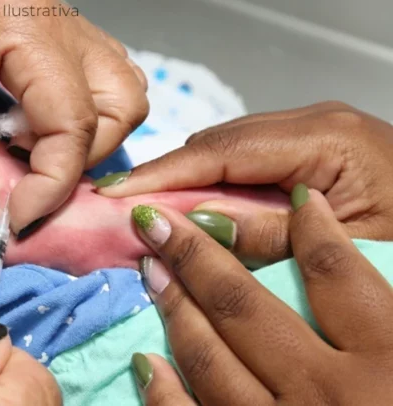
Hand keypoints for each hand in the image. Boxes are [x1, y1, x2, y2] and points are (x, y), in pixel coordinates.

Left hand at [0, 0, 147, 233]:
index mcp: (33, 33)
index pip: (73, 126)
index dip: (50, 186)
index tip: (16, 220)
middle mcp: (64, 25)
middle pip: (120, 107)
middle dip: (79, 157)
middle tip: (24, 173)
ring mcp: (65, 25)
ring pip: (118, 90)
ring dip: (86, 135)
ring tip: (27, 146)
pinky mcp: (53, 31)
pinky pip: (95, 78)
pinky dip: (76, 113)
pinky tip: (30, 123)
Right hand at [98, 102, 392, 266]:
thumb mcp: (351, 246)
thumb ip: (270, 234)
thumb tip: (190, 226)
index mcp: (325, 138)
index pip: (218, 152)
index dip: (160, 176)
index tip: (114, 197)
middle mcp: (312, 123)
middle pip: (214, 146)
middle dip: (164, 180)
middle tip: (121, 216)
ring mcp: (311, 133)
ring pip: (225, 153)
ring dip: (185, 185)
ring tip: (148, 218)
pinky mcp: (310, 149)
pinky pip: (245, 163)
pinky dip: (212, 188)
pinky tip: (192, 213)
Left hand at [128, 187, 392, 404]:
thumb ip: (390, 317)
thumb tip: (350, 261)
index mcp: (392, 363)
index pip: (336, 271)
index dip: (310, 226)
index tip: (291, 197)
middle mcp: (331, 394)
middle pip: (246, 304)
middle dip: (195, 254)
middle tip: (156, 221)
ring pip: (211, 356)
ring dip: (173, 307)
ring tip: (149, 268)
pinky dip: (164, 391)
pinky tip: (143, 361)